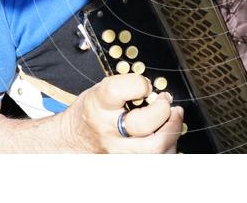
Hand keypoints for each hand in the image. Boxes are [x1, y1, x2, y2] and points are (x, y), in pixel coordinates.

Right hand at [60, 74, 182, 152]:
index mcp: (99, 105)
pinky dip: (169, 146)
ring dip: (172, 130)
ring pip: (156, 148)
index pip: (119, 90)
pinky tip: (166, 133)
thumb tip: (155, 88)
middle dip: (164, 110)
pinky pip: (159, 159)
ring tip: (173, 117)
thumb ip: (127, 85)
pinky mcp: (128, 163)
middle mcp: (108, 130)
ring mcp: (118, 151)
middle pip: (144, 125)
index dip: (139, 84)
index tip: (146, 85)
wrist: (73, 140)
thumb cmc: (92, 111)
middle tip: (167, 102)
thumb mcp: (100, 90)